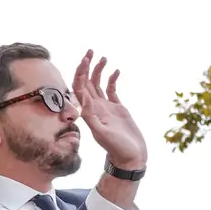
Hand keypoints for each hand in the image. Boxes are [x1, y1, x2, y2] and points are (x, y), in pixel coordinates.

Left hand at [72, 50, 146, 171]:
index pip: (80, 87)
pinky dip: (112, 79)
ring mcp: (106, 107)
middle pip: (86, 82)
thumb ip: (91, 117)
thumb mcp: (102, 133)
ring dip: (99, 70)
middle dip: (87, 66)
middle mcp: (95, 107)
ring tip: (103, 58)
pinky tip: (115, 71)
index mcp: (89, 111)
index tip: (85, 60)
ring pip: (98, 84)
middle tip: (90, 52)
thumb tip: (83, 99)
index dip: (80, 73)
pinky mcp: (118, 109)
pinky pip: (112, 90)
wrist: (130, 157)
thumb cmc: (117, 148)